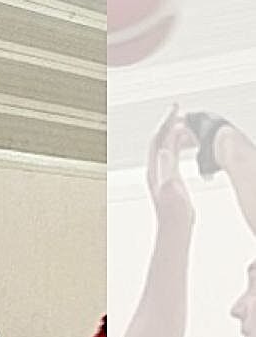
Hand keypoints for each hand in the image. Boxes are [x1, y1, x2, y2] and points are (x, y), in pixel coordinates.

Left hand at [147, 104, 195, 229]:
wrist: (173, 229)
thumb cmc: (173, 212)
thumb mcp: (171, 189)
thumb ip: (167, 168)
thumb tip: (163, 149)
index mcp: (154, 169)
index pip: (158, 139)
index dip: (165, 122)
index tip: (175, 107)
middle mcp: (154, 170)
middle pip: (158, 140)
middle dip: (167, 122)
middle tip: (177, 108)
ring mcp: (159, 174)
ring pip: (163, 146)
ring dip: (171, 131)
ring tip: (181, 119)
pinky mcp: (167, 180)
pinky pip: (170, 156)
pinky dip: (176, 144)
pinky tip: (182, 142)